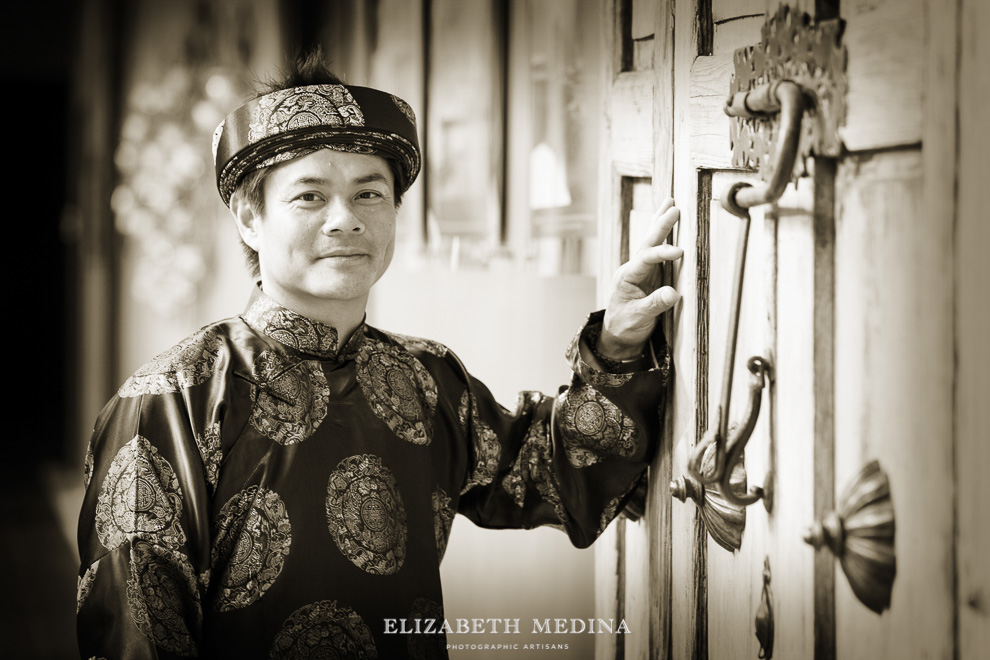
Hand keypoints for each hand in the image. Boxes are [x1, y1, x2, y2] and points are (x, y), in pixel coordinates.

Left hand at [599, 198, 682, 359]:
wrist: (618, 335)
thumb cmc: (625, 326)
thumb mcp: (639, 318)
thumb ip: (655, 305)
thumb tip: (673, 293)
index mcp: (627, 277)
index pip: (646, 259)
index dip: (663, 253)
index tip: (680, 252)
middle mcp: (633, 269)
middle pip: (648, 242)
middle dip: (661, 225)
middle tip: (674, 207)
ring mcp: (641, 270)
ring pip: (651, 242)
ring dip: (661, 223)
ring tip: (671, 203)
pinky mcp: (650, 275)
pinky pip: (656, 251)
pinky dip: (663, 235)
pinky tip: (666, 221)